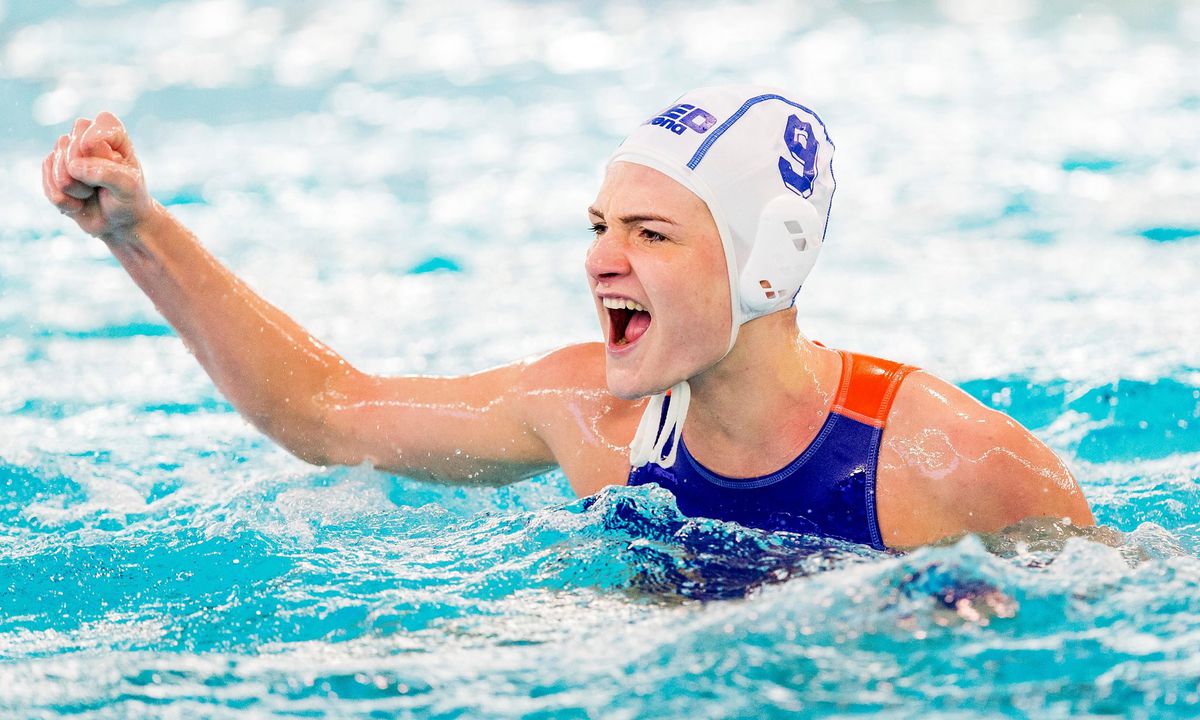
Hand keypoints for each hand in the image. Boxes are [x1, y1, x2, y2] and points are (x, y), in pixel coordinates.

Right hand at [42, 112, 157, 241]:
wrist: (119, 224)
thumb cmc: (129, 200)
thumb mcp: (128, 187)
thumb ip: (107, 173)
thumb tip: (74, 166)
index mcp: (111, 132)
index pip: (92, 126)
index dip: (96, 147)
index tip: (114, 163)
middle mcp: (85, 136)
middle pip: (67, 144)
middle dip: (83, 172)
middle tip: (102, 185)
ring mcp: (67, 153)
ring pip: (55, 164)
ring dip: (74, 188)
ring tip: (91, 194)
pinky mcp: (53, 170)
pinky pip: (47, 182)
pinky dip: (63, 200)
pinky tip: (78, 204)